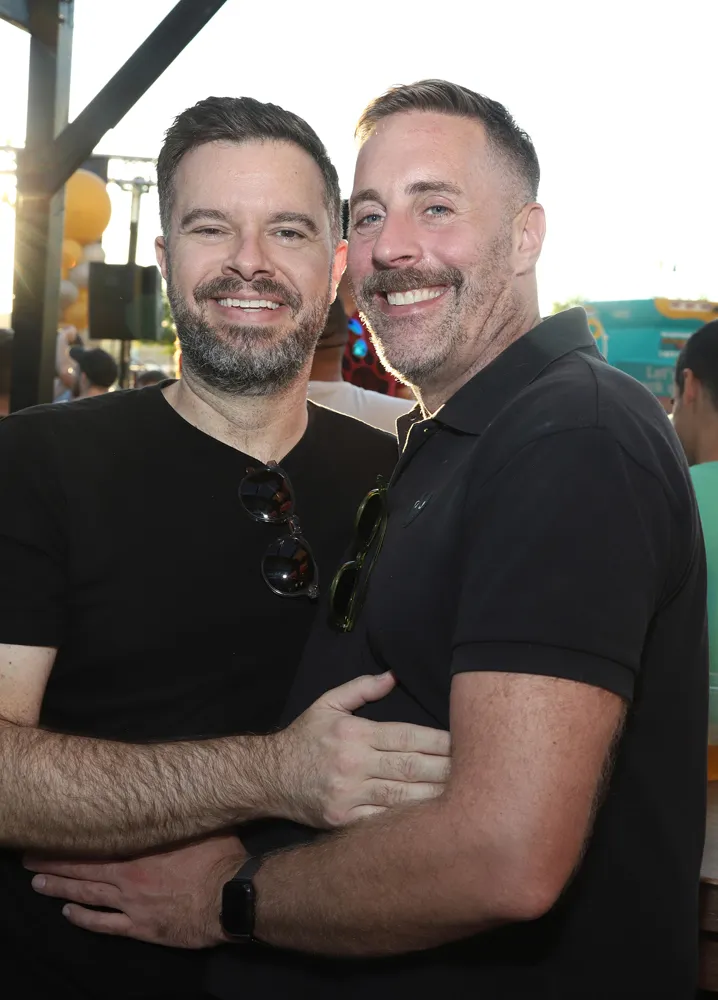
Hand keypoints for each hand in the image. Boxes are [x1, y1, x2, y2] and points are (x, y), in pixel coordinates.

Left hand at [24, 833, 244, 948]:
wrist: (228, 898)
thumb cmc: (218, 858)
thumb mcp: (199, 824)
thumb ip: (180, 814)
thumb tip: (178, 789)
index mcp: (140, 849)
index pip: (97, 842)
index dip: (71, 839)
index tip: (51, 831)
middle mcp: (128, 876)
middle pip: (84, 868)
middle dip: (55, 862)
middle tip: (30, 859)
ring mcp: (131, 904)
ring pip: (87, 895)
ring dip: (61, 888)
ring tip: (38, 883)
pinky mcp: (140, 927)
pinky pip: (104, 924)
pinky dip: (84, 919)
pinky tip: (68, 913)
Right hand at [272, 671, 450, 827]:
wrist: (267, 778)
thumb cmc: (304, 739)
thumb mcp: (327, 704)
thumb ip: (361, 689)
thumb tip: (392, 675)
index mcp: (355, 734)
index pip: (407, 737)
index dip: (440, 742)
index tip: (467, 743)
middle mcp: (354, 764)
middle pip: (411, 768)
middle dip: (447, 770)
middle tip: (480, 772)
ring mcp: (349, 796)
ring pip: (403, 798)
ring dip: (437, 799)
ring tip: (467, 799)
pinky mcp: (344, 821)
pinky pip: (383, 823)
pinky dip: (409, 823)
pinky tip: (434, 823)